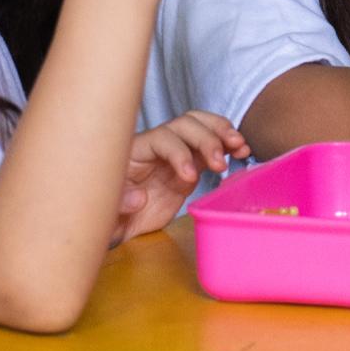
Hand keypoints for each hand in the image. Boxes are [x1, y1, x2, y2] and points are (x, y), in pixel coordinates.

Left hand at [112, 110, 249, 244]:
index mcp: (134, 152)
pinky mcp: (190, 166)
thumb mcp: (108, 213)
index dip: (179, 152)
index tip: (191, 177)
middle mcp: (156, 147)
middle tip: (221, 162)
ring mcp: (175, 154)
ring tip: (239, 146)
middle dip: (205, 139)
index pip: (161, 138)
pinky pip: (210, 147)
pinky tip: (241, 151)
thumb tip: (138, 197)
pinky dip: (227, 145)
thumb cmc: (110, 215)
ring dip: (220, 132)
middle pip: (184, 125)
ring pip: (199, 127)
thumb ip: (118, 204)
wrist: (121, 224)